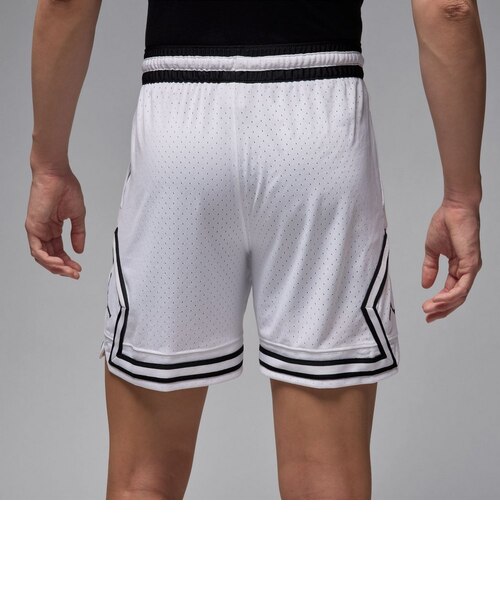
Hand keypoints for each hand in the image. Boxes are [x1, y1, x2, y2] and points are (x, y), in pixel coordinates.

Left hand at [25, 168, 85, 278]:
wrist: (56, 175)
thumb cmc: (66, 188)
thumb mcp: (77, 216)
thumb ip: (78, 233)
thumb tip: (79, 250)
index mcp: (53, 228)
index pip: (59, 251)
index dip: (68, 262)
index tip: (78, 268)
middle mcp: (43, 231)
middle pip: (50, 257)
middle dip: (63, 268)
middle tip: (75, 273)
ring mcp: (37, 229)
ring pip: (42, 257)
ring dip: (56, 267)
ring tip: (68, 270)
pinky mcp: (32, 227)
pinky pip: (37, 250)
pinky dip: (47, 259)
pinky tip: (58, 263)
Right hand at [421, 199, 481, 321]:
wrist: (454, 208)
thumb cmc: (445, 223)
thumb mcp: (432, 251)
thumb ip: (429, 268)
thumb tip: (425, 284)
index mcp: (458, 267)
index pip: (450, 291)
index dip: (438, 303)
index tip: (425, 310)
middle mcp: (467, 270)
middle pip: (457, 298)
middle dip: (442, 310)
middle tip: (428, 317)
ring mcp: (471, 268)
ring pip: (460, 295)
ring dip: (444, 305)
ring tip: (428, 309)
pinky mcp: (471, 264)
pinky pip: (462, 286)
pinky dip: (450, 295)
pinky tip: (438, 299)